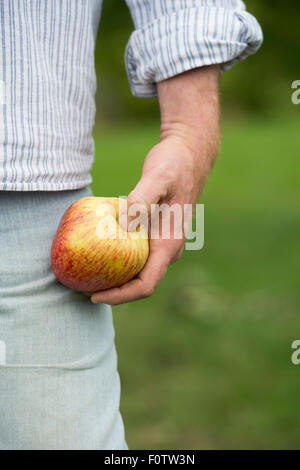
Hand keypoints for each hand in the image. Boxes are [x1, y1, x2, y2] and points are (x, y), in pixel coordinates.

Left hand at [91, 66, 219, 304]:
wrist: (189, 156)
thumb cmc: (174, 166)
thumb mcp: (158, 177)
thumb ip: (141, 200)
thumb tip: (123, 226)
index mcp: (169, 244)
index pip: (146, 284)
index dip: (120, 296)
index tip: (94, 296)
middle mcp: (168, 250)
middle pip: (140, 284)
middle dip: (113, 291)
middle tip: (80, 287)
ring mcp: (163, 244)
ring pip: (138, 272)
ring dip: (114, 279)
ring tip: (85, 275)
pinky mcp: (155, 236)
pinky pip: (135, 257)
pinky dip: (117, 261)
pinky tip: (97, 253)